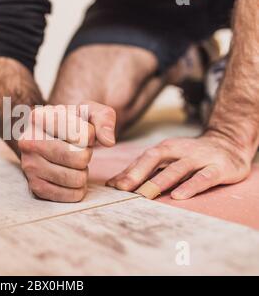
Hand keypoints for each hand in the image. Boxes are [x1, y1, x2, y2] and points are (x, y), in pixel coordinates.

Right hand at [19, 101, 115, 201]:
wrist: (50, 138)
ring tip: (73, 163)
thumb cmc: (72, 123)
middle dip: (86, 155)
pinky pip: (71, 195)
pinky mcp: (35, 186)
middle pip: (78, 158)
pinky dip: (78, 189)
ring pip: (76, 179)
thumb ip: (104, 119)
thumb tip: (108, 141)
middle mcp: (28, 141)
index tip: (82, 132)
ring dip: (82, 172)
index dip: (90, 135)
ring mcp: (29, 165)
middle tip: (78, 150)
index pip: (81, 134)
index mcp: (39, 117)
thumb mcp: (90, 112)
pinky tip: (70, 175)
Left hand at [106, 134, 252, 199]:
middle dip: (137, 173)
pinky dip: (191, 186)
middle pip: (155, 158)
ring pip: (177, 169)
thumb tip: (115, 183)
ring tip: (145, 194)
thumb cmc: (190, 156)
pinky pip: (203, 178)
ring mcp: (199, 158)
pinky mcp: (219, 168)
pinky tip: (179, 196)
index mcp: (165, 148)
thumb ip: (144, 169)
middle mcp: (180, 150)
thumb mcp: (167, 158)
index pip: (142, 159)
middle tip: (123, 188)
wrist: (229, 144)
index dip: (127, 172)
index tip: (112, 186)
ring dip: (160, 181)